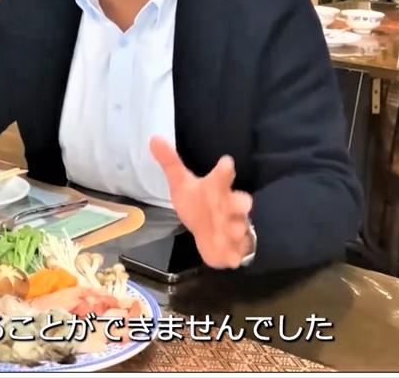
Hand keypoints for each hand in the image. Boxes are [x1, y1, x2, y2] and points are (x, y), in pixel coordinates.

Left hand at [150, 137, 254, 268]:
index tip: (226, 162)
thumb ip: (170, 163)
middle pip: (239, 202)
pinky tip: (231, 260)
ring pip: (240, 228)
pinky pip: (236, 253)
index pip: (222, 176)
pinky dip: (233, 255)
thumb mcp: (181, 184)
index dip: (224, 170)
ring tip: (232, 231)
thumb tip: (153, 138)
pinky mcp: (232, 248)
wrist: (210, 233)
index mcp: (216, 189)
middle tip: (245, 203)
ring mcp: (233, 228)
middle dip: (241, 203)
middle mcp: (228, 207)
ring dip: (236, 230)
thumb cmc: (198, 203)